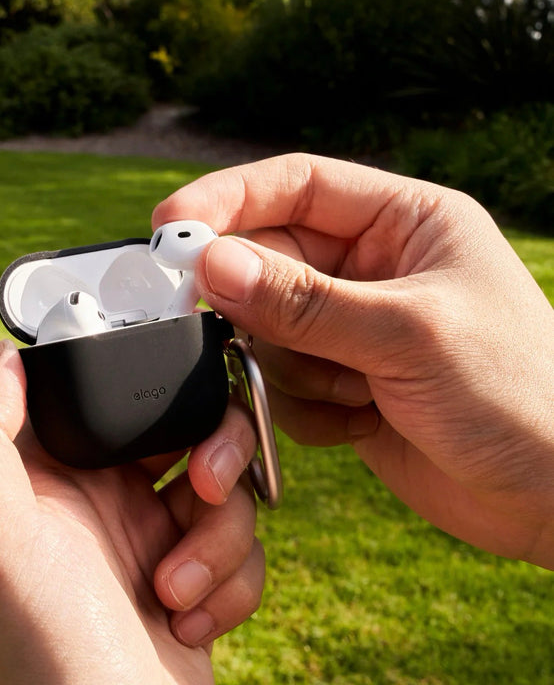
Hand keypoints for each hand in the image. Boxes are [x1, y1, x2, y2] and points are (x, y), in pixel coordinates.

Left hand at [0, 340, 263, 684]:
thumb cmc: (44, 663)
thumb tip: (4, 354)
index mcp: (36, 475)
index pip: (95, 387)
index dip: (137, 376)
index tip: (173, 395)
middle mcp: (89, 498)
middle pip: (176, 424)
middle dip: (206, 453)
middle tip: (199, 489)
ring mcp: (143, 537)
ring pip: (220, 483)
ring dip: (218, 536)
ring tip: (175, 594)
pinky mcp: (191, 576)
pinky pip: (241, 541)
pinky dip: (231, 580)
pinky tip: (190, 625)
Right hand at [153, 153, 553, 568]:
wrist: (552, 499)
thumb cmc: (518, 396)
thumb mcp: (407, 335)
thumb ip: (303, 300)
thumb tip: (211, 264)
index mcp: (405, 223)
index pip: (297, 185)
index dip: (227, 200)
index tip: (170, 230)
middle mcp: (372, 269)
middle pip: (268, 261)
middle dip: (254, 304)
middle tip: (237, 333)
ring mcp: (352, 330)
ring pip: (265, 331)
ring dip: (290, 369)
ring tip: (354, 394)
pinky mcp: (340, 384)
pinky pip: (280, 384)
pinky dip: (304, 407)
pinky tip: (361, 422)